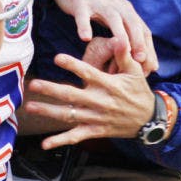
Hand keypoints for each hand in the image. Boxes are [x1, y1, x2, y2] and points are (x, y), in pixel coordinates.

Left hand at [24, 37, 154, 149]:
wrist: (149, 120)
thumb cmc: (139, 91)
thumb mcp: (135, 71)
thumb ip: (124, 55)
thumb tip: (120, 37)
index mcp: (108, 85)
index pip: (88, 73)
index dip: (72, 65)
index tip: (57, 58)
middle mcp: (99, 102)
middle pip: (71, 95)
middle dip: (51, 90)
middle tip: (33, 84)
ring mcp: (95, 118)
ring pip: (69, 115)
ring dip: (49, 111)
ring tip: (31, 107)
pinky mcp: (95, 131)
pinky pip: (75, 137)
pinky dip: (60, 140)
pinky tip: (45, 143)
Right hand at [48, 0, 157, 74]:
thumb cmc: (97, 2)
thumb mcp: (116, 14)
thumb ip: (127, 31)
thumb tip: (141, 57)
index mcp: (127, 11)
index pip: (143, 30)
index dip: (148, 48)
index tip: (152, 67)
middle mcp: (117, 6)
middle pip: (132, 24)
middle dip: (139, 42)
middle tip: (142, 61)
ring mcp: (99, 3)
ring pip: (112, 20)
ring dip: (119, 35)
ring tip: (123, 51)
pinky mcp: (81, 2)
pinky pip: (83, 15)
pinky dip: (84, 25)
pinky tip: (85, 37)